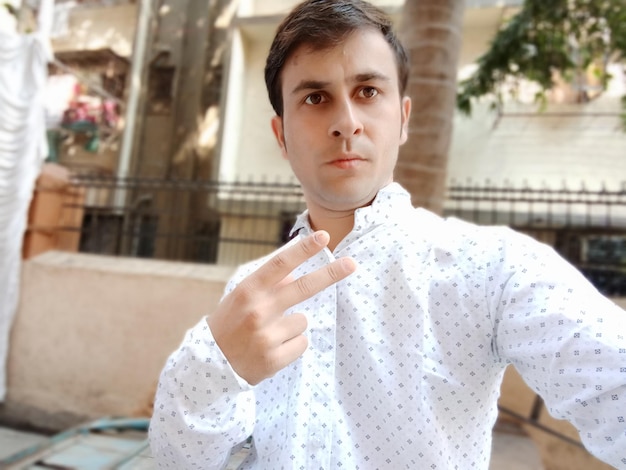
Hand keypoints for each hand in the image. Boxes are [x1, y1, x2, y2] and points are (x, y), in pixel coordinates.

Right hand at [208, 230, 355, 384]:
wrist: (211, 365)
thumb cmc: (229, 324)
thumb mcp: (241, 298)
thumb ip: (267, 285)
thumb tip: (295, 274)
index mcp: (248, 290)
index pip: (280, 264)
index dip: (303, 249)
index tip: (323, 236)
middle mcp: (258, 310)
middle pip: (303, 287)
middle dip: (330, 274)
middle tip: (351, 264)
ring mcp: (266, 335)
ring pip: (302, 321)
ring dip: (292, 326)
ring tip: (268, 335)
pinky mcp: (274, 358)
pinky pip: (301, 343)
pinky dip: (291, 346)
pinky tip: (272, 349)